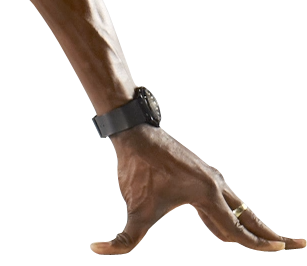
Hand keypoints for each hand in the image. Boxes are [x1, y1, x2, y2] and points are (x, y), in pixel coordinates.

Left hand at [91, 125, 305, 253]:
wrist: (134, 131)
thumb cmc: (135, 169)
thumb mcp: (132, 208)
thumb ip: (122, 238)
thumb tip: (96, 250)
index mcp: (209, 195)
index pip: (238, 231)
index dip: (258, 245)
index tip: (281, 251)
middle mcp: (216, 184)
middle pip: (251, 216)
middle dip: (273, 233)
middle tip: (301, 244)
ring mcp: (210, 176)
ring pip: (239, 206)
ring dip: (252, 224)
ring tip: (269, 241)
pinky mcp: (201, 172)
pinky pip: (223, 199)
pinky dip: (232, 214)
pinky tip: (222, 228)